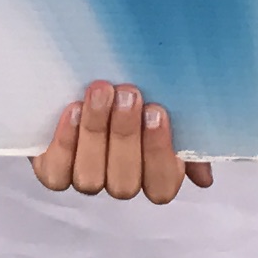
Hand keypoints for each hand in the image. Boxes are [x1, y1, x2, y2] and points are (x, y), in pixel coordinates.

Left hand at [32, 81, 210, 204]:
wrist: (84, 70)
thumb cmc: (132, 88)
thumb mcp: (164, 102)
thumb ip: (187, 136)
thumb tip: (203, 178)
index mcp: (152, 172)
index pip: (162, 186)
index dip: (159, 154)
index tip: (157, 111)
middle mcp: (119, 180)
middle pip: (124, 183)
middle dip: (126, 136)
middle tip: (128, 93)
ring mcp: (85, 177)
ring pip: (90, 179)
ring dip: (96, 133)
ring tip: (101, 92)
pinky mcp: (53, 170)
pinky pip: (57, 173)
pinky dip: (65, 143)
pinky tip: (73, 109)